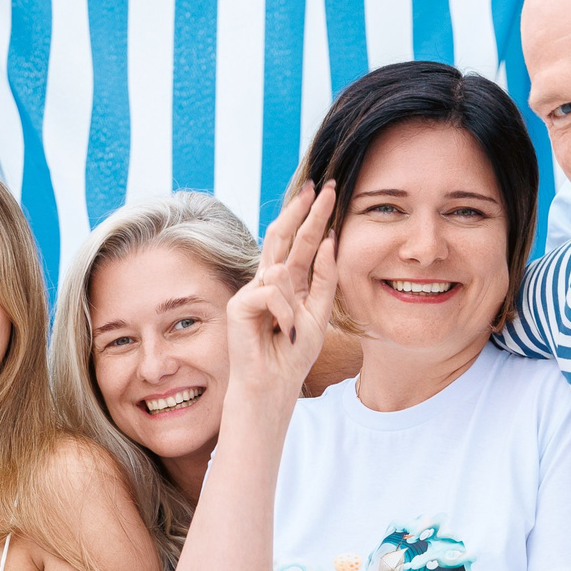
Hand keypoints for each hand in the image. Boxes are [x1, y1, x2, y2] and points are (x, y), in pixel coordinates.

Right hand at [224, 179, 338, 416]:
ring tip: (289, 333)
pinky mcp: (240, 303)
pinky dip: (285, 314)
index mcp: (288, 283)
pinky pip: (273, 293)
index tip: (325, 193)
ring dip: (294, 305)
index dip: (311, 217)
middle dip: (304, 212)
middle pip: (284, 236)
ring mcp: (251, 290)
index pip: (299, 243)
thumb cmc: (294, 355)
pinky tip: (282, 333)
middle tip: (322, 186)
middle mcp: (267, 282)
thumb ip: (324, 278)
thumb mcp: (319, 313)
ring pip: (281, 269)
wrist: (273, 384)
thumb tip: (329, 240)